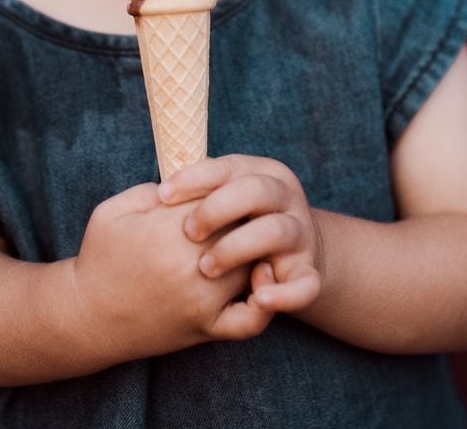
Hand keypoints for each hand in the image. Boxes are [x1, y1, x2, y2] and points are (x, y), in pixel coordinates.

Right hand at [71, 182, 272, 360]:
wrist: (87, 317)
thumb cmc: (99, 257)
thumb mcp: (113, 210)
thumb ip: (152, 189)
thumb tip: (192, 181)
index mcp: (168, 227)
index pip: (219, 195)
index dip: (224, 190)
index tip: (221, 191)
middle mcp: (190, 262)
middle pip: (241, 226)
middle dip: (243, 217)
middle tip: (240, 213)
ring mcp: (202, 298)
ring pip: (253, 263)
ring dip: (255, 250)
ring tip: (248, 240)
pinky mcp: (206, 327)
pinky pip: (251, 320)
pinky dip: (265, 303)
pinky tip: (257, 284)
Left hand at [158, 155, 322, 314]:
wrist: (289, 251)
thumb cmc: (237, 222)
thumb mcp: (219, 197)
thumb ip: (196, 191)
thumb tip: (158, 193)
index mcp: (261, 172)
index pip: (227, 167)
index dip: (194, 178)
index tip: (163, 194)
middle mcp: (285, 197)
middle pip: (255, 191)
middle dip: (217, 209)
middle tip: (188, 232)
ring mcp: (300, 234)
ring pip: (276, 231)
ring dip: (239, 247)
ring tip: (206, 267)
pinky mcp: (308, 273)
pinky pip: (305, 285)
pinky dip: (284, 294)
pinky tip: (258, 299)